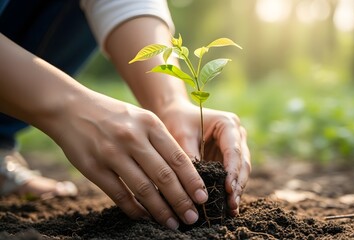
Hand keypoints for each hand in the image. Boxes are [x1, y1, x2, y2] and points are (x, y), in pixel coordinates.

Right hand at [45, 93, 207, 228]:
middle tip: (192, 218)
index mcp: (150, 124)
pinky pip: (120, 194)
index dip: (193, 181)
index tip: (203, 198)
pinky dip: (135, 209)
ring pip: (144, 189)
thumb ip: (161, 142)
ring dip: (161, 210)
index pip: (178, 158)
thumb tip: (184, 174)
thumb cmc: (114, 116)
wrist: (71, 108)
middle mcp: (133, 138)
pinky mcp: (94, 168)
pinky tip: (145, 217)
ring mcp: (112, 153)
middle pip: (164, 176)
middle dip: (181, 200)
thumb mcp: (142, 119)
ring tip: (173, 223)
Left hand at [157, 100, 250, 215]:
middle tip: (231, 204)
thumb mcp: (181, 137)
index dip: (232, 171)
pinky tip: (229, 207)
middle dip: (237, 184)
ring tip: (231, 209)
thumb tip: (196, 186)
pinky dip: (231, 190)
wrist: (176, 115)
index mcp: (228, 124)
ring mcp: (236, 147)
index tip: (228, 189)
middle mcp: (237, 135)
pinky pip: (233, 175)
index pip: (234, 150)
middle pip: (242, 163)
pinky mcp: (229, 159)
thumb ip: (190, 158)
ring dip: (237, 190)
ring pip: (242, 171)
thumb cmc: (178, 122)